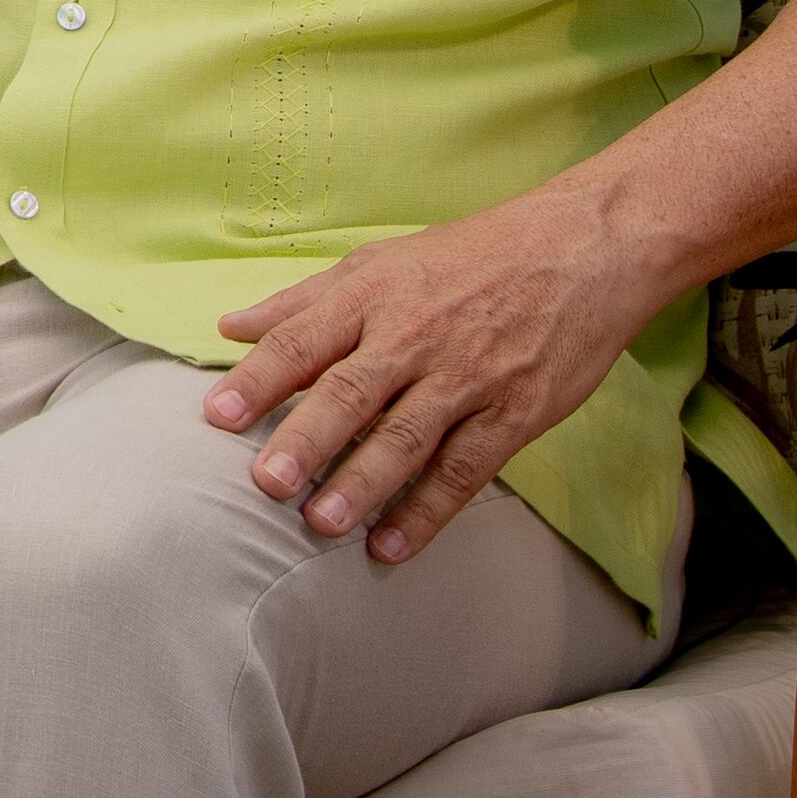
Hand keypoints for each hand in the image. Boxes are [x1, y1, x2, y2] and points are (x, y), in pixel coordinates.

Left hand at [207, 186, 664, 562]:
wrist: (578, 251)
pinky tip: (391, 545)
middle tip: (267, 483)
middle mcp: (413, 336)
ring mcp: (466, 377)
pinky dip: (427, 510)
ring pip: (406, 437)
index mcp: (371, 295)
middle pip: (351, 393)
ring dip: (362, 484)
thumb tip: (230, 325)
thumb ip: (302, 300)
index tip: (217, 415)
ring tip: (321, 524)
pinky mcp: (514, 414)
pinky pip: (463, 469)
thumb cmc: (466, 257)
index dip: (259, 379)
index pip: (303, 339)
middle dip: (307, 440)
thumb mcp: (377, 261)